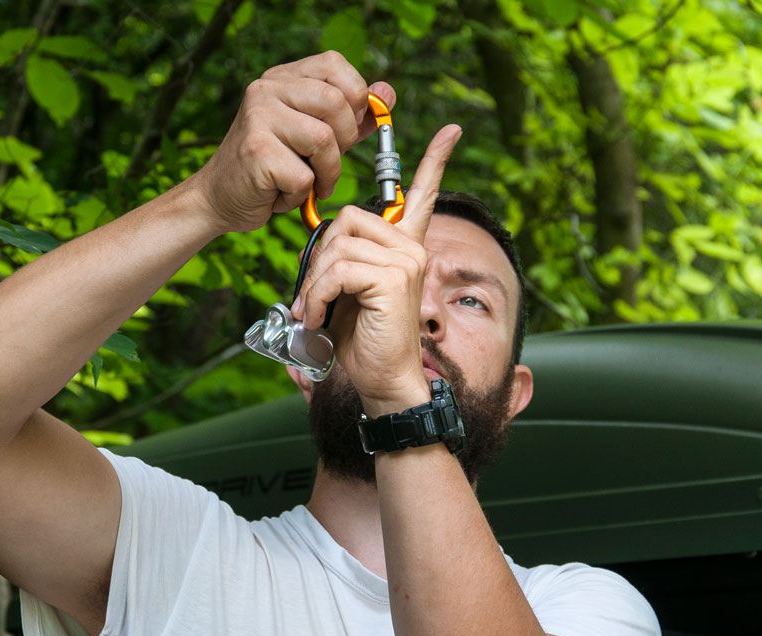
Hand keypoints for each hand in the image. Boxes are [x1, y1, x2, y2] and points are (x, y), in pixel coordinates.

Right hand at [195, 51, 395, 233]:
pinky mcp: (255, 151)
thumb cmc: (271, 168)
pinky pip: (304, 175)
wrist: (219, 199)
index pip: (335, 64)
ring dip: (327, 173)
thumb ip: (350, 116)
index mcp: (282, 78)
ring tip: (310, 184)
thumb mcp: (314, 137)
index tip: (350, 127)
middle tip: (328, 163)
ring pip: (323, 140)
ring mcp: (258, 118)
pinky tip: (282, 193)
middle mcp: (266, 90)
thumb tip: (387, 93)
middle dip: (344, 142)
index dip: (355, 95)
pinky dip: (301, 194)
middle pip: (335, 103)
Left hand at [290, 124, 462, 414]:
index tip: (450, 131)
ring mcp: (406, 260)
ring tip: (313, 311)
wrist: (379, 378)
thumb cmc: (360, 339)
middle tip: (311, 296)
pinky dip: (317, 295)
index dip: (434, 161)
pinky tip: (318, 316)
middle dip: (318, 259)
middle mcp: (410, 247)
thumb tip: (316, 247)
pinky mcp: (394, 277)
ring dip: (314, 283)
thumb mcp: (343, 291)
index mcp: (402, 247)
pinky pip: (338, 270)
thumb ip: (337, 261)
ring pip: (337, 247)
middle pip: (345, 219)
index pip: (421, 195)